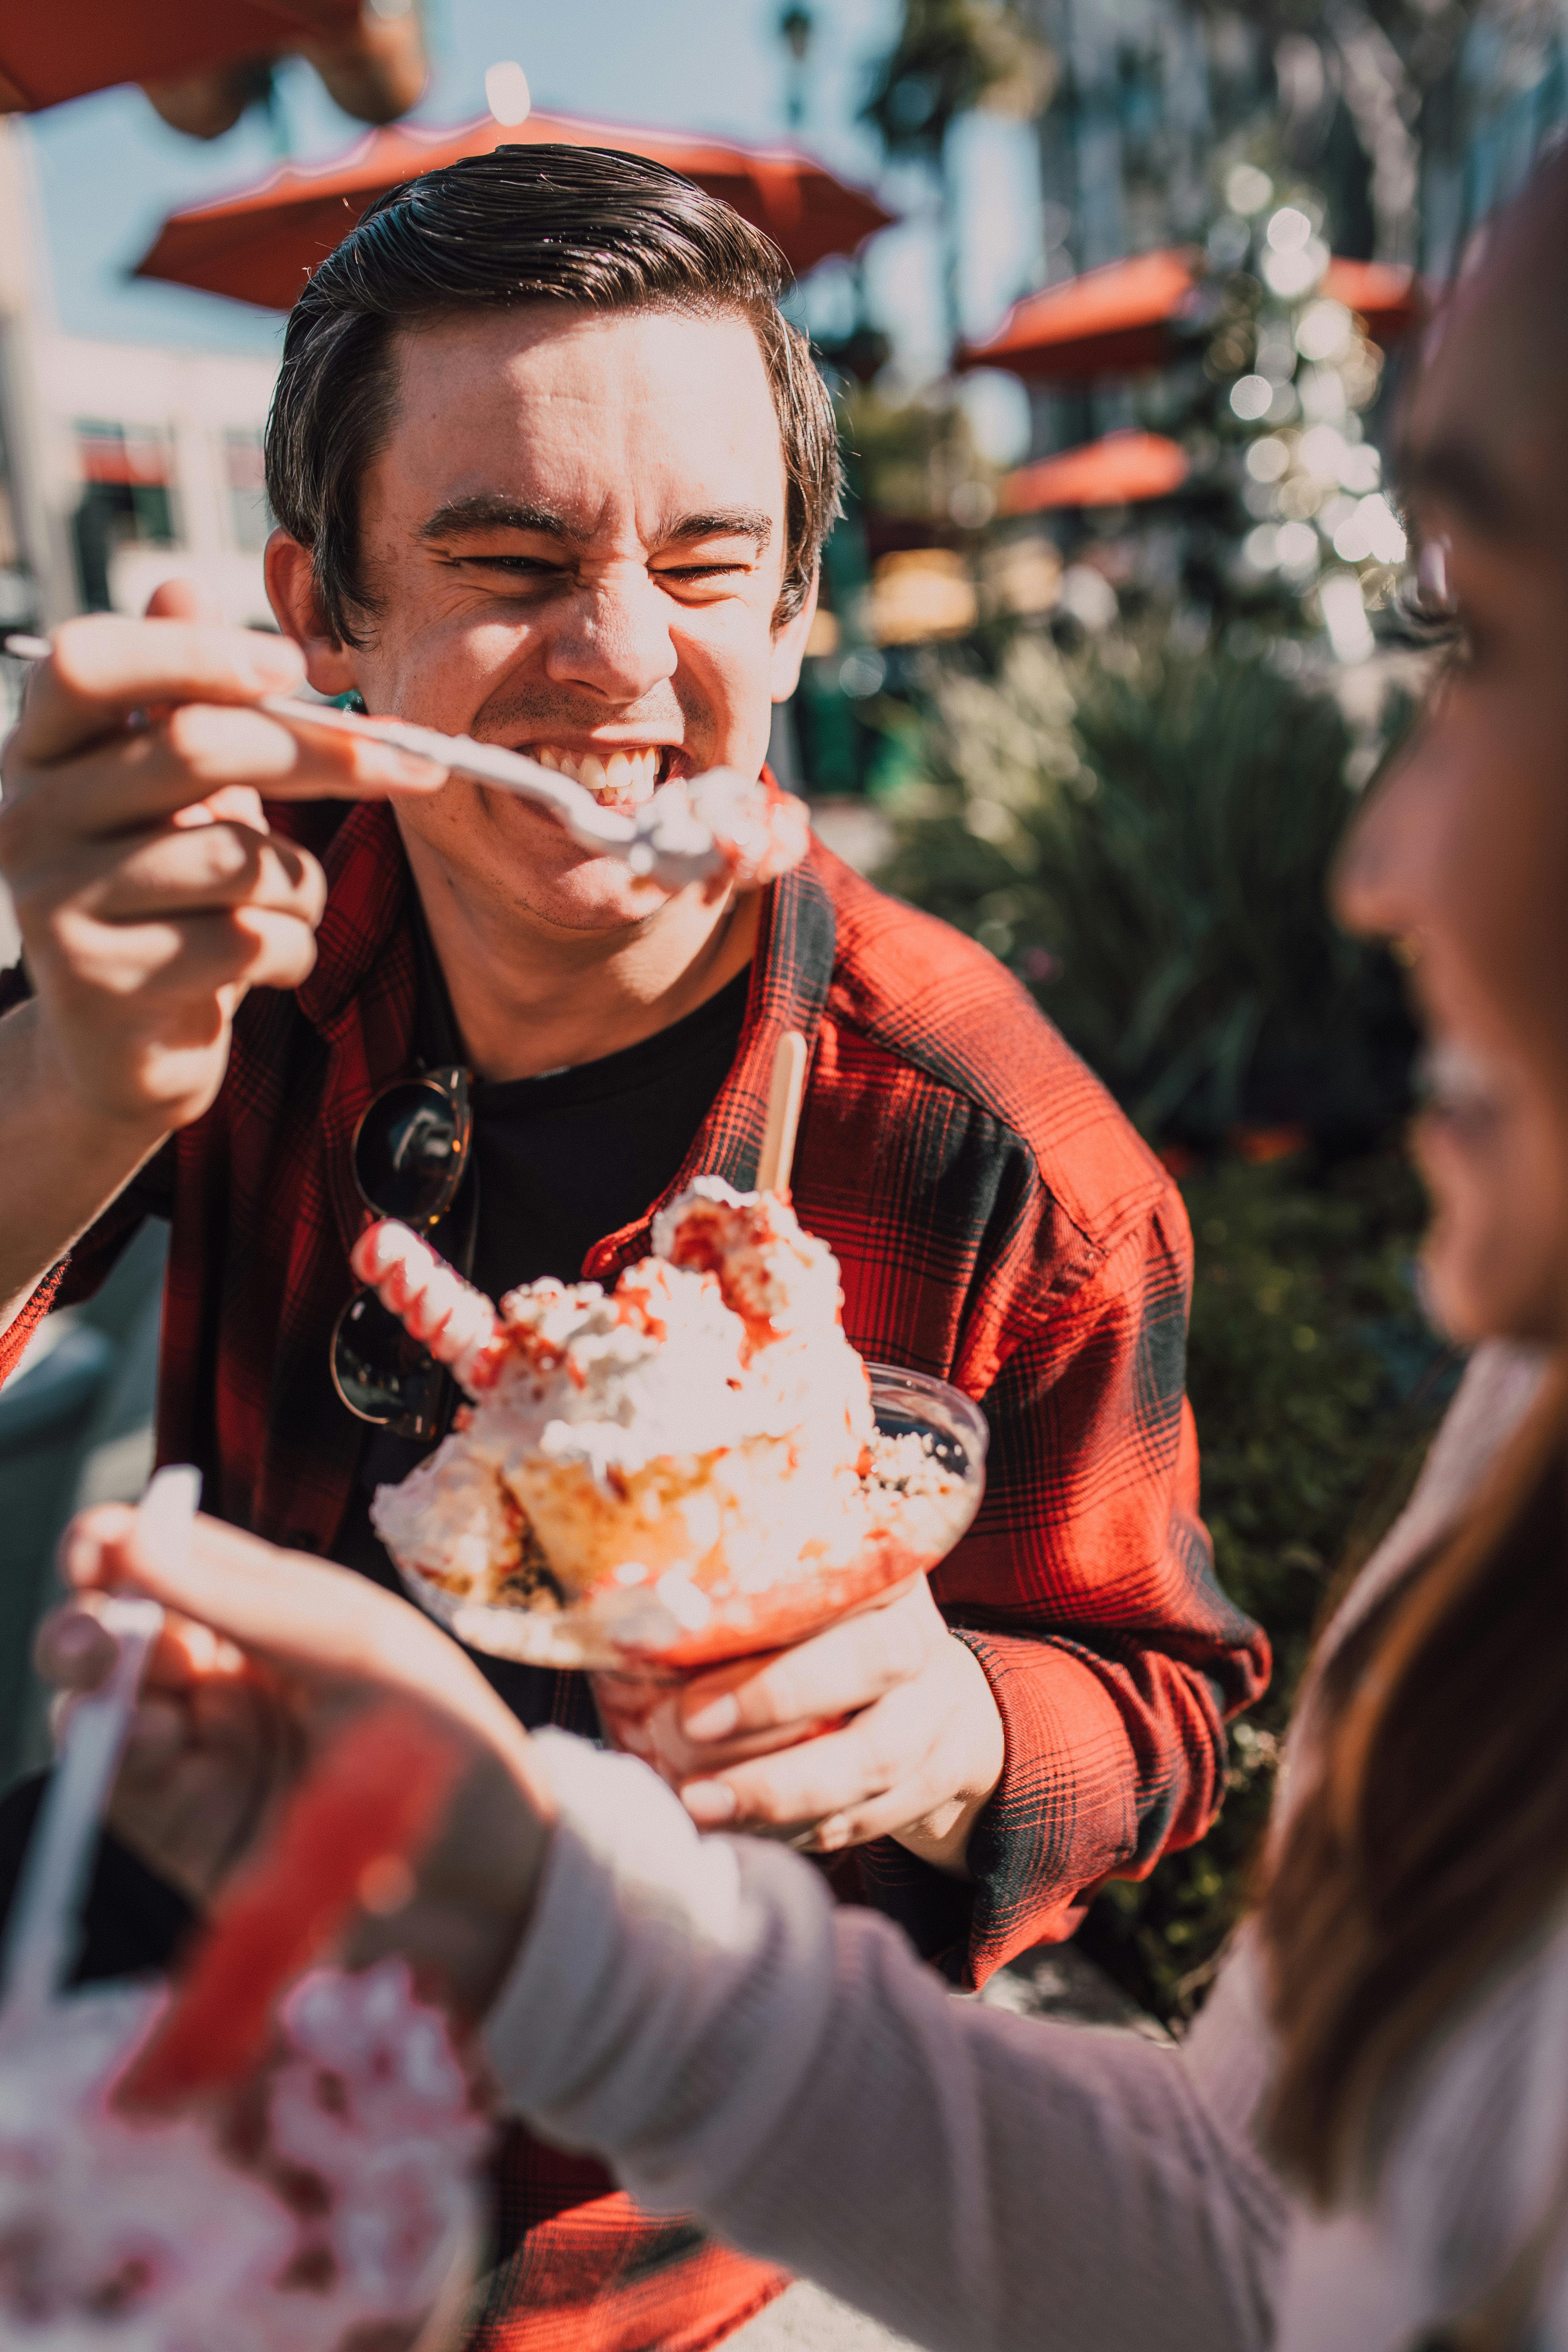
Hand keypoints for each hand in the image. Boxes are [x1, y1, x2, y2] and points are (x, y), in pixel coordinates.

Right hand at [0, 615, 445, 1140]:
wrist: (119, 1048)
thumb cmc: (165, 898)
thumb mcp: (174, 793)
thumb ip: (180, 699)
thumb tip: (182, 585)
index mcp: (39, 750)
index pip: (87, 663)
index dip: (194, 653)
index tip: (292, 668)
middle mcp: (27, 816)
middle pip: (196, 747)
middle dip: (324, 755)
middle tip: (413, 766)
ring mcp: (54, 903)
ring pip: (240, 857)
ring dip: (306, 881)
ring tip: (292, 904)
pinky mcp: (103, 985)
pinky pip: (249, 941)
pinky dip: (295, 950)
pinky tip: (272, 964)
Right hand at [39, 1505, 555, 2018]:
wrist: (485, 1881)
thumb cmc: (445, 1739)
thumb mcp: (354, 1646)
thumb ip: (241, 1598)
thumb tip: (130, 1536)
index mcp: (266, 1608)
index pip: (164, 1556)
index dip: (114, 1543)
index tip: (97, 1547)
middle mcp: (221, 1672)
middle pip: (112, 1628)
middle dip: (83, 1620)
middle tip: (91, 1630)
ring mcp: (201, 1751)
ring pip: (100, 1704)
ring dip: (88, 1684)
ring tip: (113, 1676)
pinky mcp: (187, 1829)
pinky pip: (119, 1782)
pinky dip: (116, 1754)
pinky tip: (154, 1739)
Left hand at [674, 1578, 1004, 1876]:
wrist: (935, 1704)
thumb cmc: (829, 1646)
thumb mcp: (796, 1609)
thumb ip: (728, 1616)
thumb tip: (618, 1640)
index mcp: (880, 1576)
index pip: (844, 1587)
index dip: (772, 1639)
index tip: (690, 1698)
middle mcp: (918, 1637)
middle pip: (872, 1661)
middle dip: (777, 1702)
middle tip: (686, 1735)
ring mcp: (937, 1711)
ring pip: (877, 1757)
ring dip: (784, 1791)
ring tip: (701, 1807)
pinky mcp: (940, 1777)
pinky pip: (878, 1813)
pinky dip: (810, 1829)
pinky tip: (747, 1833)